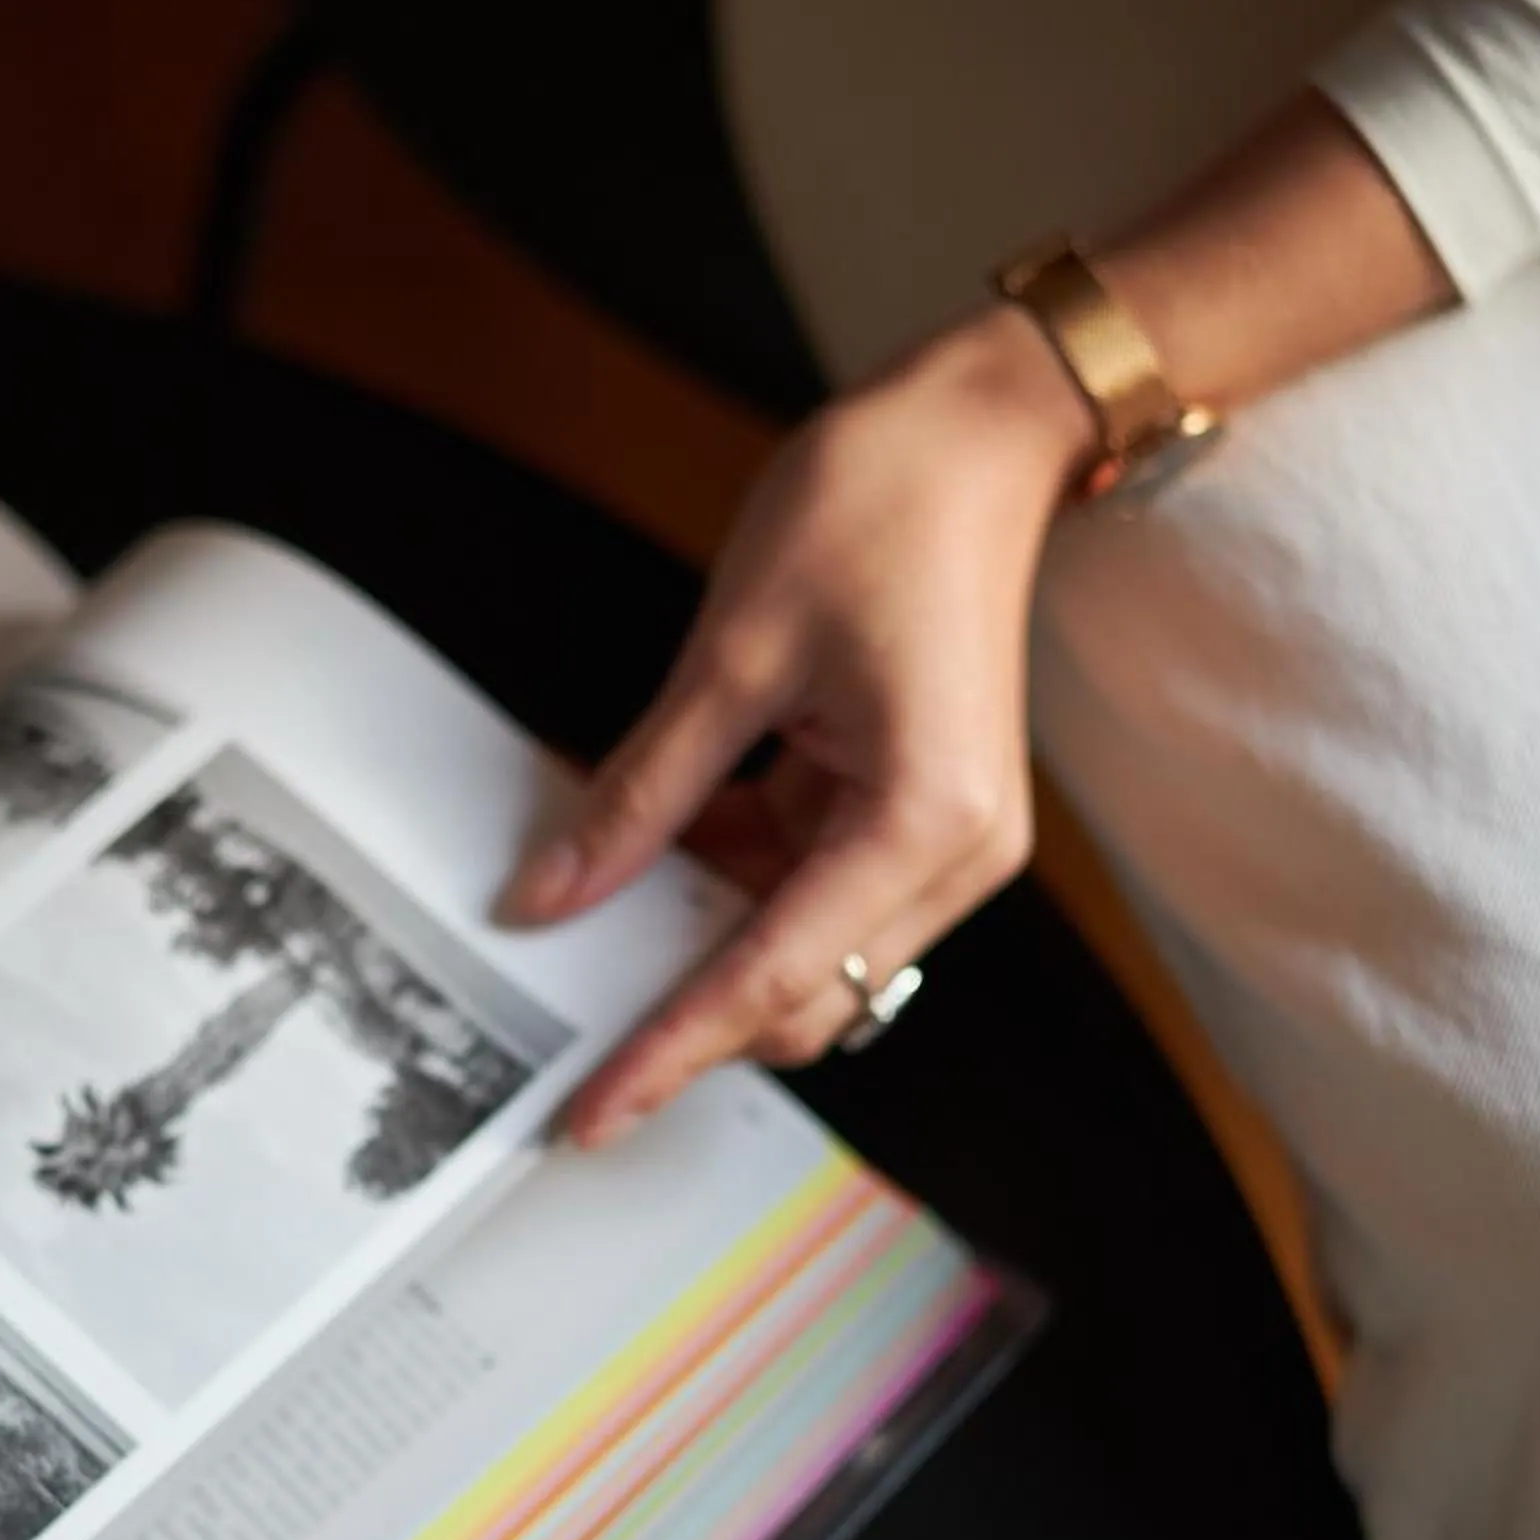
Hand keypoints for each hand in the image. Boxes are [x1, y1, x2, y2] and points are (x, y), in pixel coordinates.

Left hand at [500, 304, 1094, 1143]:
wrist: (984, 430)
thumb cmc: (882, 505)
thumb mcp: (732, 653)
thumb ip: (643, 793)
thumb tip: (555, 895)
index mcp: (922, 821)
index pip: (771, 978)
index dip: (671, 1049)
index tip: (597, 1109)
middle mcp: (957, 856)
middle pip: (805, 999)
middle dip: (694, 1017)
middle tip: (579, 1026)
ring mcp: (947, 841)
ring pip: (809, 955)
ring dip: (713, 944)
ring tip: (615, 906)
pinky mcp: (920, 814)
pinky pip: (816, 891)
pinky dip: (739, 885)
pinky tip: (671, 851)